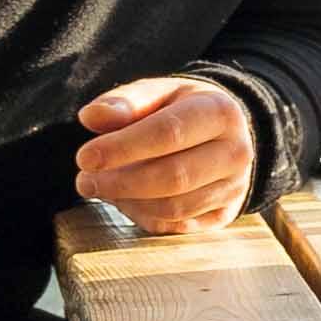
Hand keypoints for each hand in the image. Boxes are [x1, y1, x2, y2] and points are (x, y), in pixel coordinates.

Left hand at [75, 77, 255, 234]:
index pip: (169, 133)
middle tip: (84, 181)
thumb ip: (125, 102)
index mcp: (220, 112)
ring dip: (129, 202)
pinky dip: (143, 216)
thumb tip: (90, 117)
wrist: (223, 134)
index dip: (123, 148)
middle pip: (174, 176)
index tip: (85, 157)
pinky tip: (126, 199)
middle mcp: (236, 152)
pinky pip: (176, 226)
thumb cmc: (182, 111)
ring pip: (174, 208)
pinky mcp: (225, 215)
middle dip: (121, 182)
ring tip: (103, 186)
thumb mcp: (158, 93)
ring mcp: (234, 188)